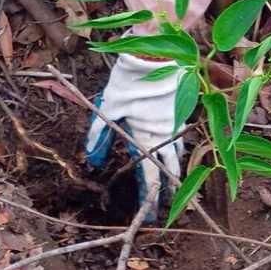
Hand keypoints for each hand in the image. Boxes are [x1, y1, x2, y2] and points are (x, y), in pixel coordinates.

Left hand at [85, 53, 183, 221]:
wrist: (154, 57)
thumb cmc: (129, 81)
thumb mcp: (108, 107)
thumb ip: (98, 133)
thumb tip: (91, 158)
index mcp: (145, 137)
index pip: (150, 175)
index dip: (151, 196)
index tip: (153, 212)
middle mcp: (164, 135)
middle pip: (169, 169)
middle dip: (167, 189)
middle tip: (163, 205)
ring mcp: (174, 125)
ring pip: (177, 153)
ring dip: (173, 169)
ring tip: (170, 183)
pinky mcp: (179, 113)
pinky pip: (180, 138)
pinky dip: (176, 149)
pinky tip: (172, 152)